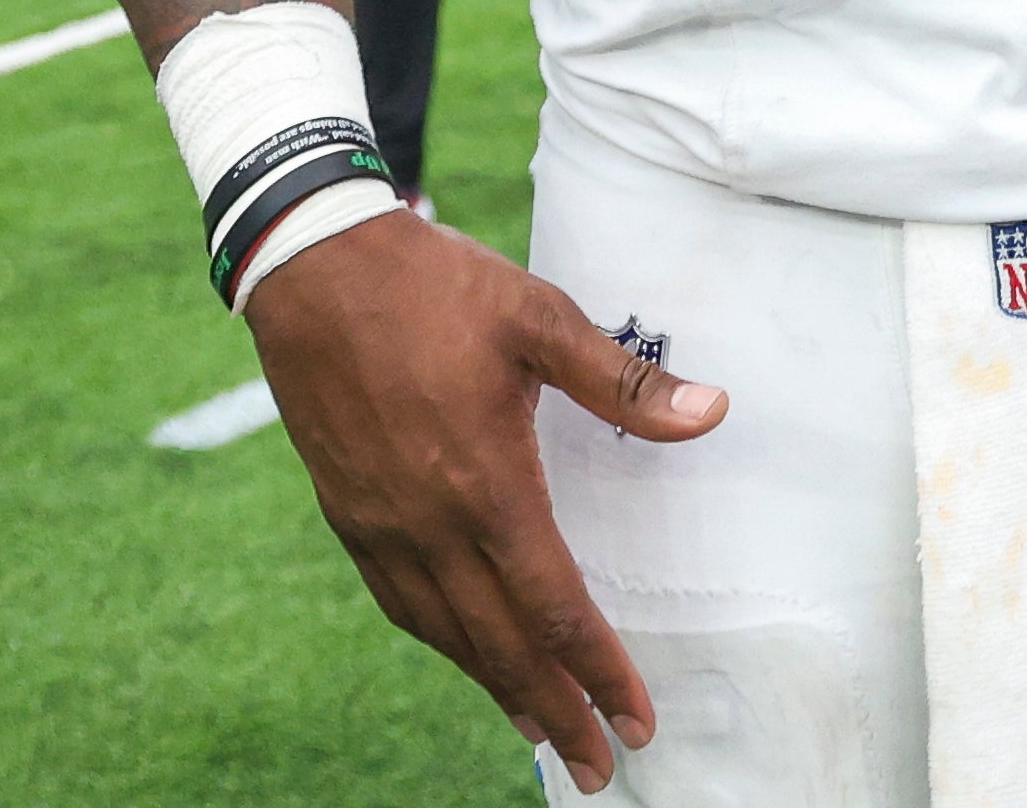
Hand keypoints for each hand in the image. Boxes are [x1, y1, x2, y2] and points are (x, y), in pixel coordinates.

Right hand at [240, 206, 728, 794]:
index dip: (598, 671)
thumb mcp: (540, 317)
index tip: (635, 719)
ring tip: (539, 728)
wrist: (313, 269)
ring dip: (497, 689)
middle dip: (554, 712)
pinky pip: (402, 604)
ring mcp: (382, 526)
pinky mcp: (348, 515)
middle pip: (501, 647)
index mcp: (486, 484)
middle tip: (597, 765)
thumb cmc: (434, 286)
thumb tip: (712, 411)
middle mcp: (430, 525)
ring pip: (447, 635)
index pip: (555, 608)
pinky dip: (442, 643)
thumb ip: (624, 381)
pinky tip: (464, 651)